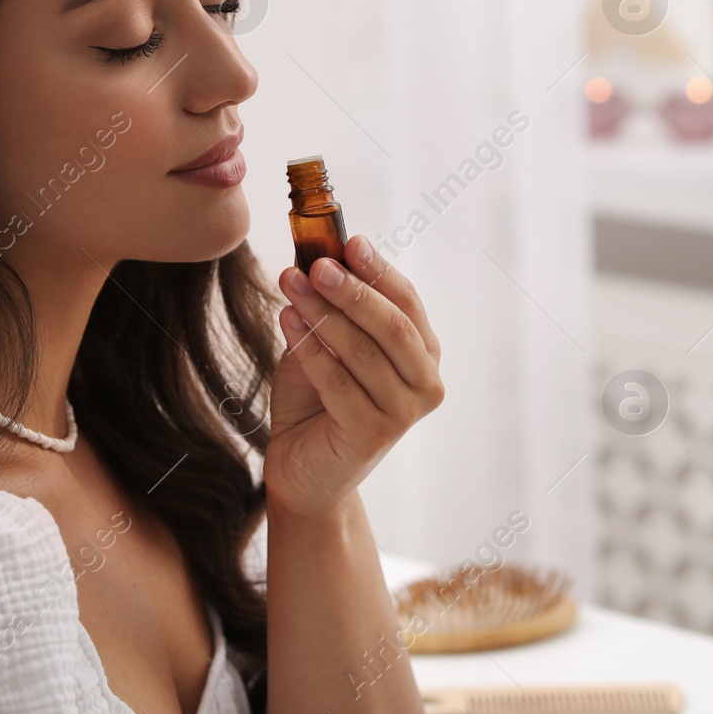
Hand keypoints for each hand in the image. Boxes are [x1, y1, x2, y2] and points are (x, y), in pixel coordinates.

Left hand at [265, 234, 443, 521]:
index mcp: (423, 355)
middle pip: (391, 326)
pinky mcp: (372, 435)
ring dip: (322, 312)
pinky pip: (337, 381)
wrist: (304, 471)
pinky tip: (287, 319)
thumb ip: (333, 309)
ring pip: (361, 351)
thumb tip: (320, 256)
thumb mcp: (328, 344)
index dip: (380, 270)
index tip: (350, 241)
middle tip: (316, 264)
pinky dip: (309, 347)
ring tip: (289, 282)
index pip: (408, 303)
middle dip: (352, 289)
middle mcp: (425, 384)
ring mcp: (403, 414)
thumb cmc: (318, 402)